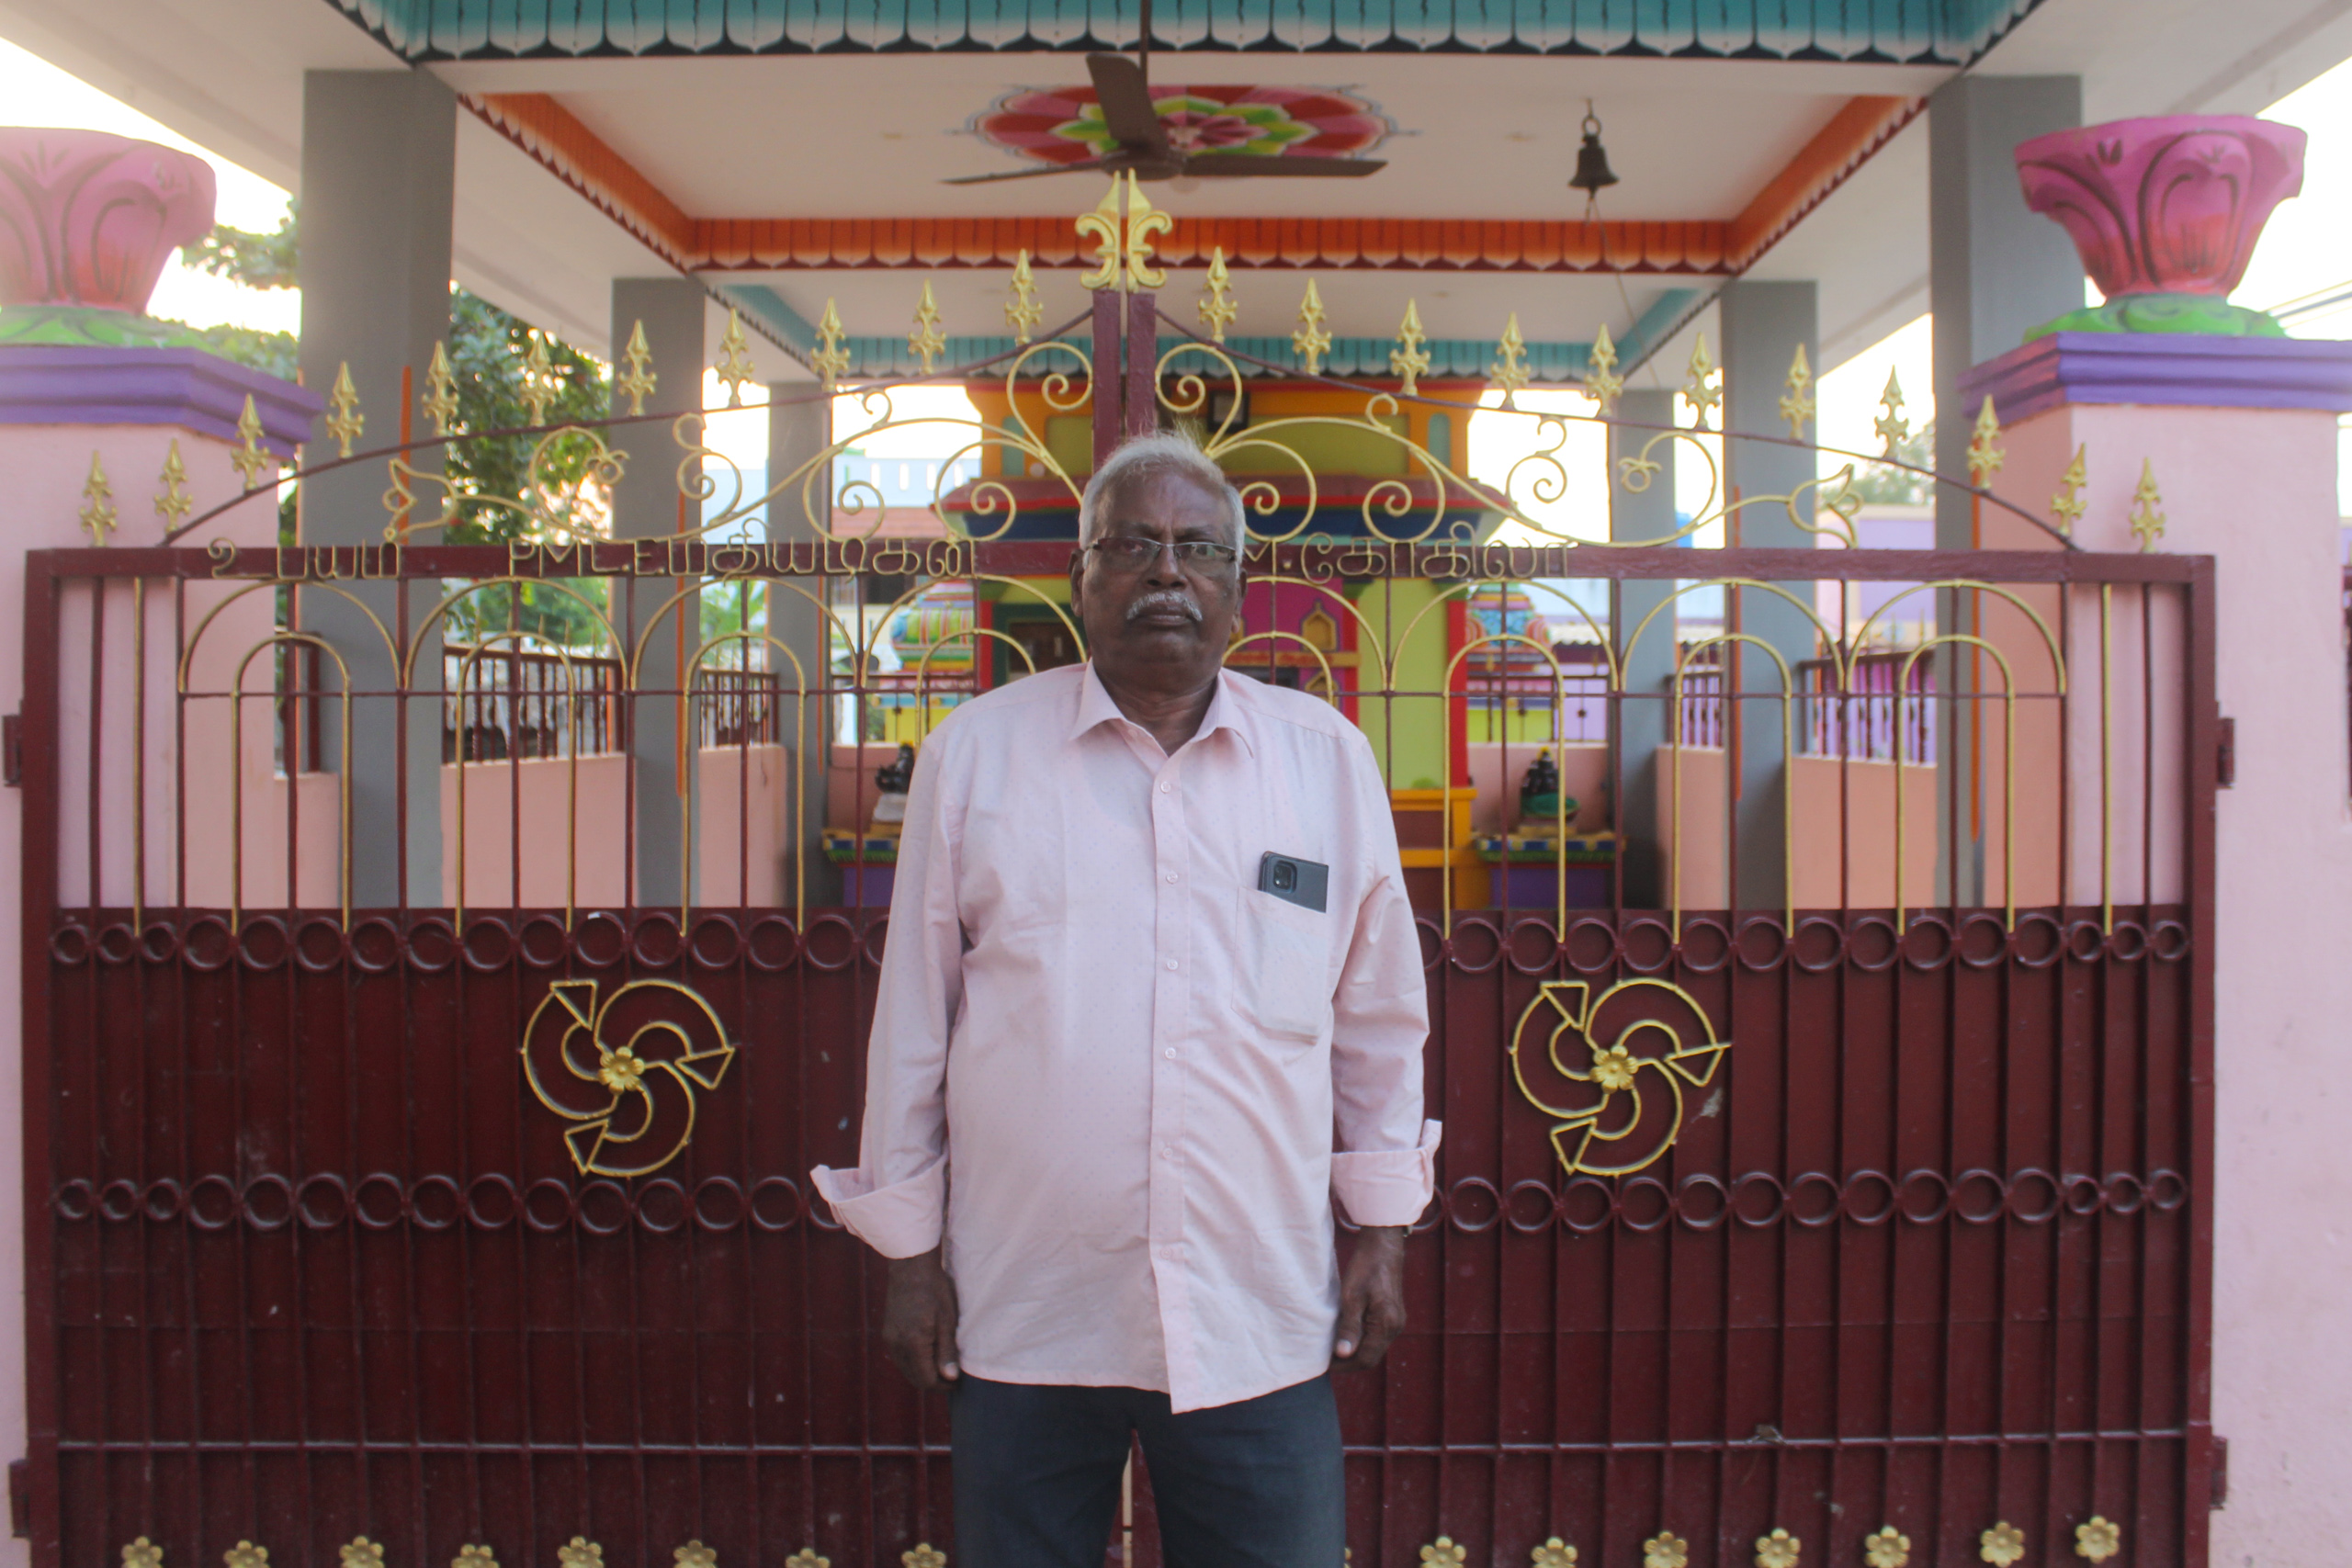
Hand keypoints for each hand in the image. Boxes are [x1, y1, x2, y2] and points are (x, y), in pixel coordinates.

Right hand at [882, 1246, 960, 1390]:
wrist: (911, 1267)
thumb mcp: (947, 1320)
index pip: (926, 1379)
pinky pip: (900, 1357)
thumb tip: (950, 1377)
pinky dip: (914, 1362)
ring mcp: (890, 1339)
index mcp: (913, 1343)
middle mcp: (897, 1344)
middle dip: (934, 1382)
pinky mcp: (888, 1333)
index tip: (958, 1382)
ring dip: (923, 1373)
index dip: (943, 1386)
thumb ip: (947, 1351)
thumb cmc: (934, 1290)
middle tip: (952, 1378)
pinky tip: (928, 1354)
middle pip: (914, 1378)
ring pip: (906, 1369)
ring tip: (942, 1367)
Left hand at [1331, 1225, 1406, 1371]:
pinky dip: (1361, 1341)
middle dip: (1349, 1361)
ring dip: (1354, 1351)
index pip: (1365, 1358)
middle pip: (1371, 1356)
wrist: (1383, 1248)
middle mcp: (1395, 1327)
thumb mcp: (1352, 1297)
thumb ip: (1349, 1327)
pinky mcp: (1392, 1316)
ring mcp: (1396, 1322)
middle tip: (1326, 1359)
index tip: (1325, 1364)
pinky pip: (1376, 1337)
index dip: (1344, 1365)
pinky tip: (1346, 1334)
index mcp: (1387, 1324)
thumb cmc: (1366, 1268)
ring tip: (1332, 1348)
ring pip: (1374, 1348)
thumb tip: (1343, 1354)